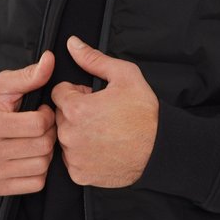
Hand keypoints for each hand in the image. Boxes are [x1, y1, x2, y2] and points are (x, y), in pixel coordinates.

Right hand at [0, 51, 56, 195]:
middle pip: (42, 146)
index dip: (47, 115)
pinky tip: (30, 157)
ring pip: (42, 166)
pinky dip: (39, 171)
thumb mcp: (2, 86)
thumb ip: (28, 75)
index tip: (42, 110)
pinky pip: (35, 184)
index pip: (37, 124)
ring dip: (46, 153)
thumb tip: (50, 59)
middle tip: (42, 126)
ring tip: (36, 141)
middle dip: (49, 133)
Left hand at [52, 36, 158, 186]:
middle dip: (75, 113)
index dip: (76, 92)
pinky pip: (71, 161)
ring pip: (64, 139)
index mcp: (76, 109)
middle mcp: (70, 135)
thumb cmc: (144, 113)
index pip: (58, 93)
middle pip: (59, 116)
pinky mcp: (80, 175)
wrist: (160, 149)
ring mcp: (74, 157)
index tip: (92, 97)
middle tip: (100, 114)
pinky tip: (102, 149)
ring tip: (103, 132)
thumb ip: (93, 59)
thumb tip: (73, 43)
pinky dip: (82, 155)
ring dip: (77, 134)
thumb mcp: (124, 76)